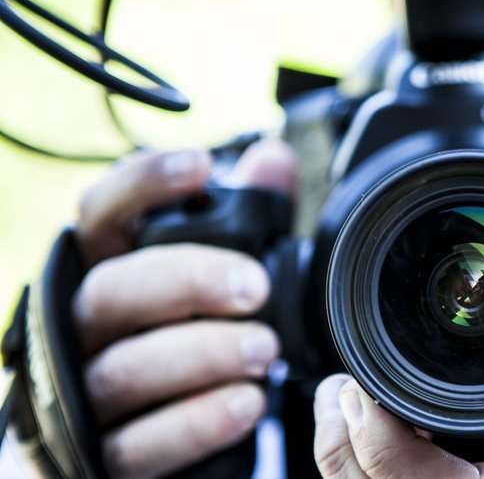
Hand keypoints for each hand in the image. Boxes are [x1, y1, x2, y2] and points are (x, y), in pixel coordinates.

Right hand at [73, 140, 296, 477]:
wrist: (160, 435)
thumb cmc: (188, 337)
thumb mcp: (220, 277)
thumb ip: (249, 220)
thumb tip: (273, 159)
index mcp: (109, 270)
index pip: (103, 213)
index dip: (143, 184)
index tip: (201, 167)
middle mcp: (85, 327)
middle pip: (112, 290)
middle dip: (187, 281)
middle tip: (254, 288)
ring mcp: (85, 394)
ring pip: (125, 369)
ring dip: (202, 355)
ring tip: (263, 349)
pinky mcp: (104, 455)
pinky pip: (139, 443)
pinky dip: (197, 422)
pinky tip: (246, 403)